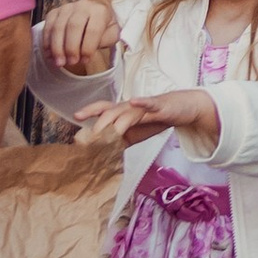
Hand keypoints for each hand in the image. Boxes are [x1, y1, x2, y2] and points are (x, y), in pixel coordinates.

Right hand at [39, 0, 117, 76]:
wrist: (93, 13)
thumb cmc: (104, 27)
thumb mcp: (111, 35)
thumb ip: (104, 41)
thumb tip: (87, 51)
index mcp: (100, 11)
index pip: (93, 29)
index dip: (88, 47)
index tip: (85, 61)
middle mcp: (82, 6)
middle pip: (73, 27)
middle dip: (71, 48)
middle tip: (71, 62)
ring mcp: (66, 8)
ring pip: (58, 27)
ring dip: (57, 47)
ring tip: (59, 62)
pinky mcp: (54, 12)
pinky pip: (48, 27)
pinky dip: (47, 43)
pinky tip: (49, 55)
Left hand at [74, 85, 219, 154]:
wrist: (183, 108)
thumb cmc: (156, 120)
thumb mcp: (134, 133)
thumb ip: (119, 141)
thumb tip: (101, 156)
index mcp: (122, 112)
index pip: (102, 110)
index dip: (88, 112)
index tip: (75, 118)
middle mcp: (129, 107)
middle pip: (109, 109)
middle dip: (96, 118)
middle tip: (87, 133)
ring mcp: (143, 106)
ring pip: (126, 111)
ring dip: (115, 120)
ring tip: (106, 131)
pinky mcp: (159, 106)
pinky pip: (149, 103)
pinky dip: (141, 102)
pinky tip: (135, 101)